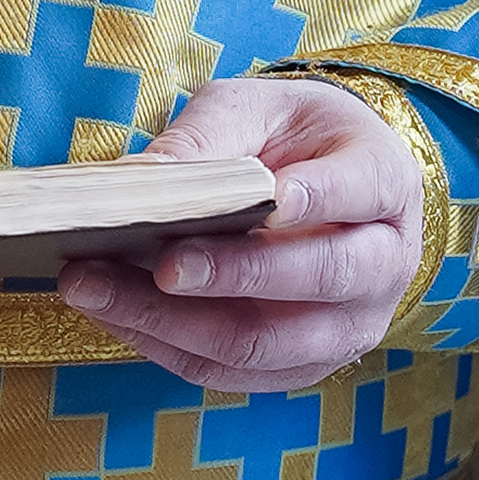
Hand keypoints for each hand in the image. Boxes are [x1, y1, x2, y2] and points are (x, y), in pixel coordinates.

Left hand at [56, 75, 421, 394]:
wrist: (320, 182)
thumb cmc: (288, 137)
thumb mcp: (254, 107)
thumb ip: (209, 135)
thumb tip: (140, 177)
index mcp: (384, 182)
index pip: (362, 190)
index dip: (322, 196)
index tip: (274, 194)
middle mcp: (383, 264)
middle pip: (319, 276)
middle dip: (235, 274)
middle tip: (164, 260)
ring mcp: (349, 325)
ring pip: (267, 342)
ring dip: (174, 322)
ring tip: (94, 287)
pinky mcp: (302, 364)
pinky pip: (232, 372)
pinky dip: (164, 346)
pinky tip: (110, 312)